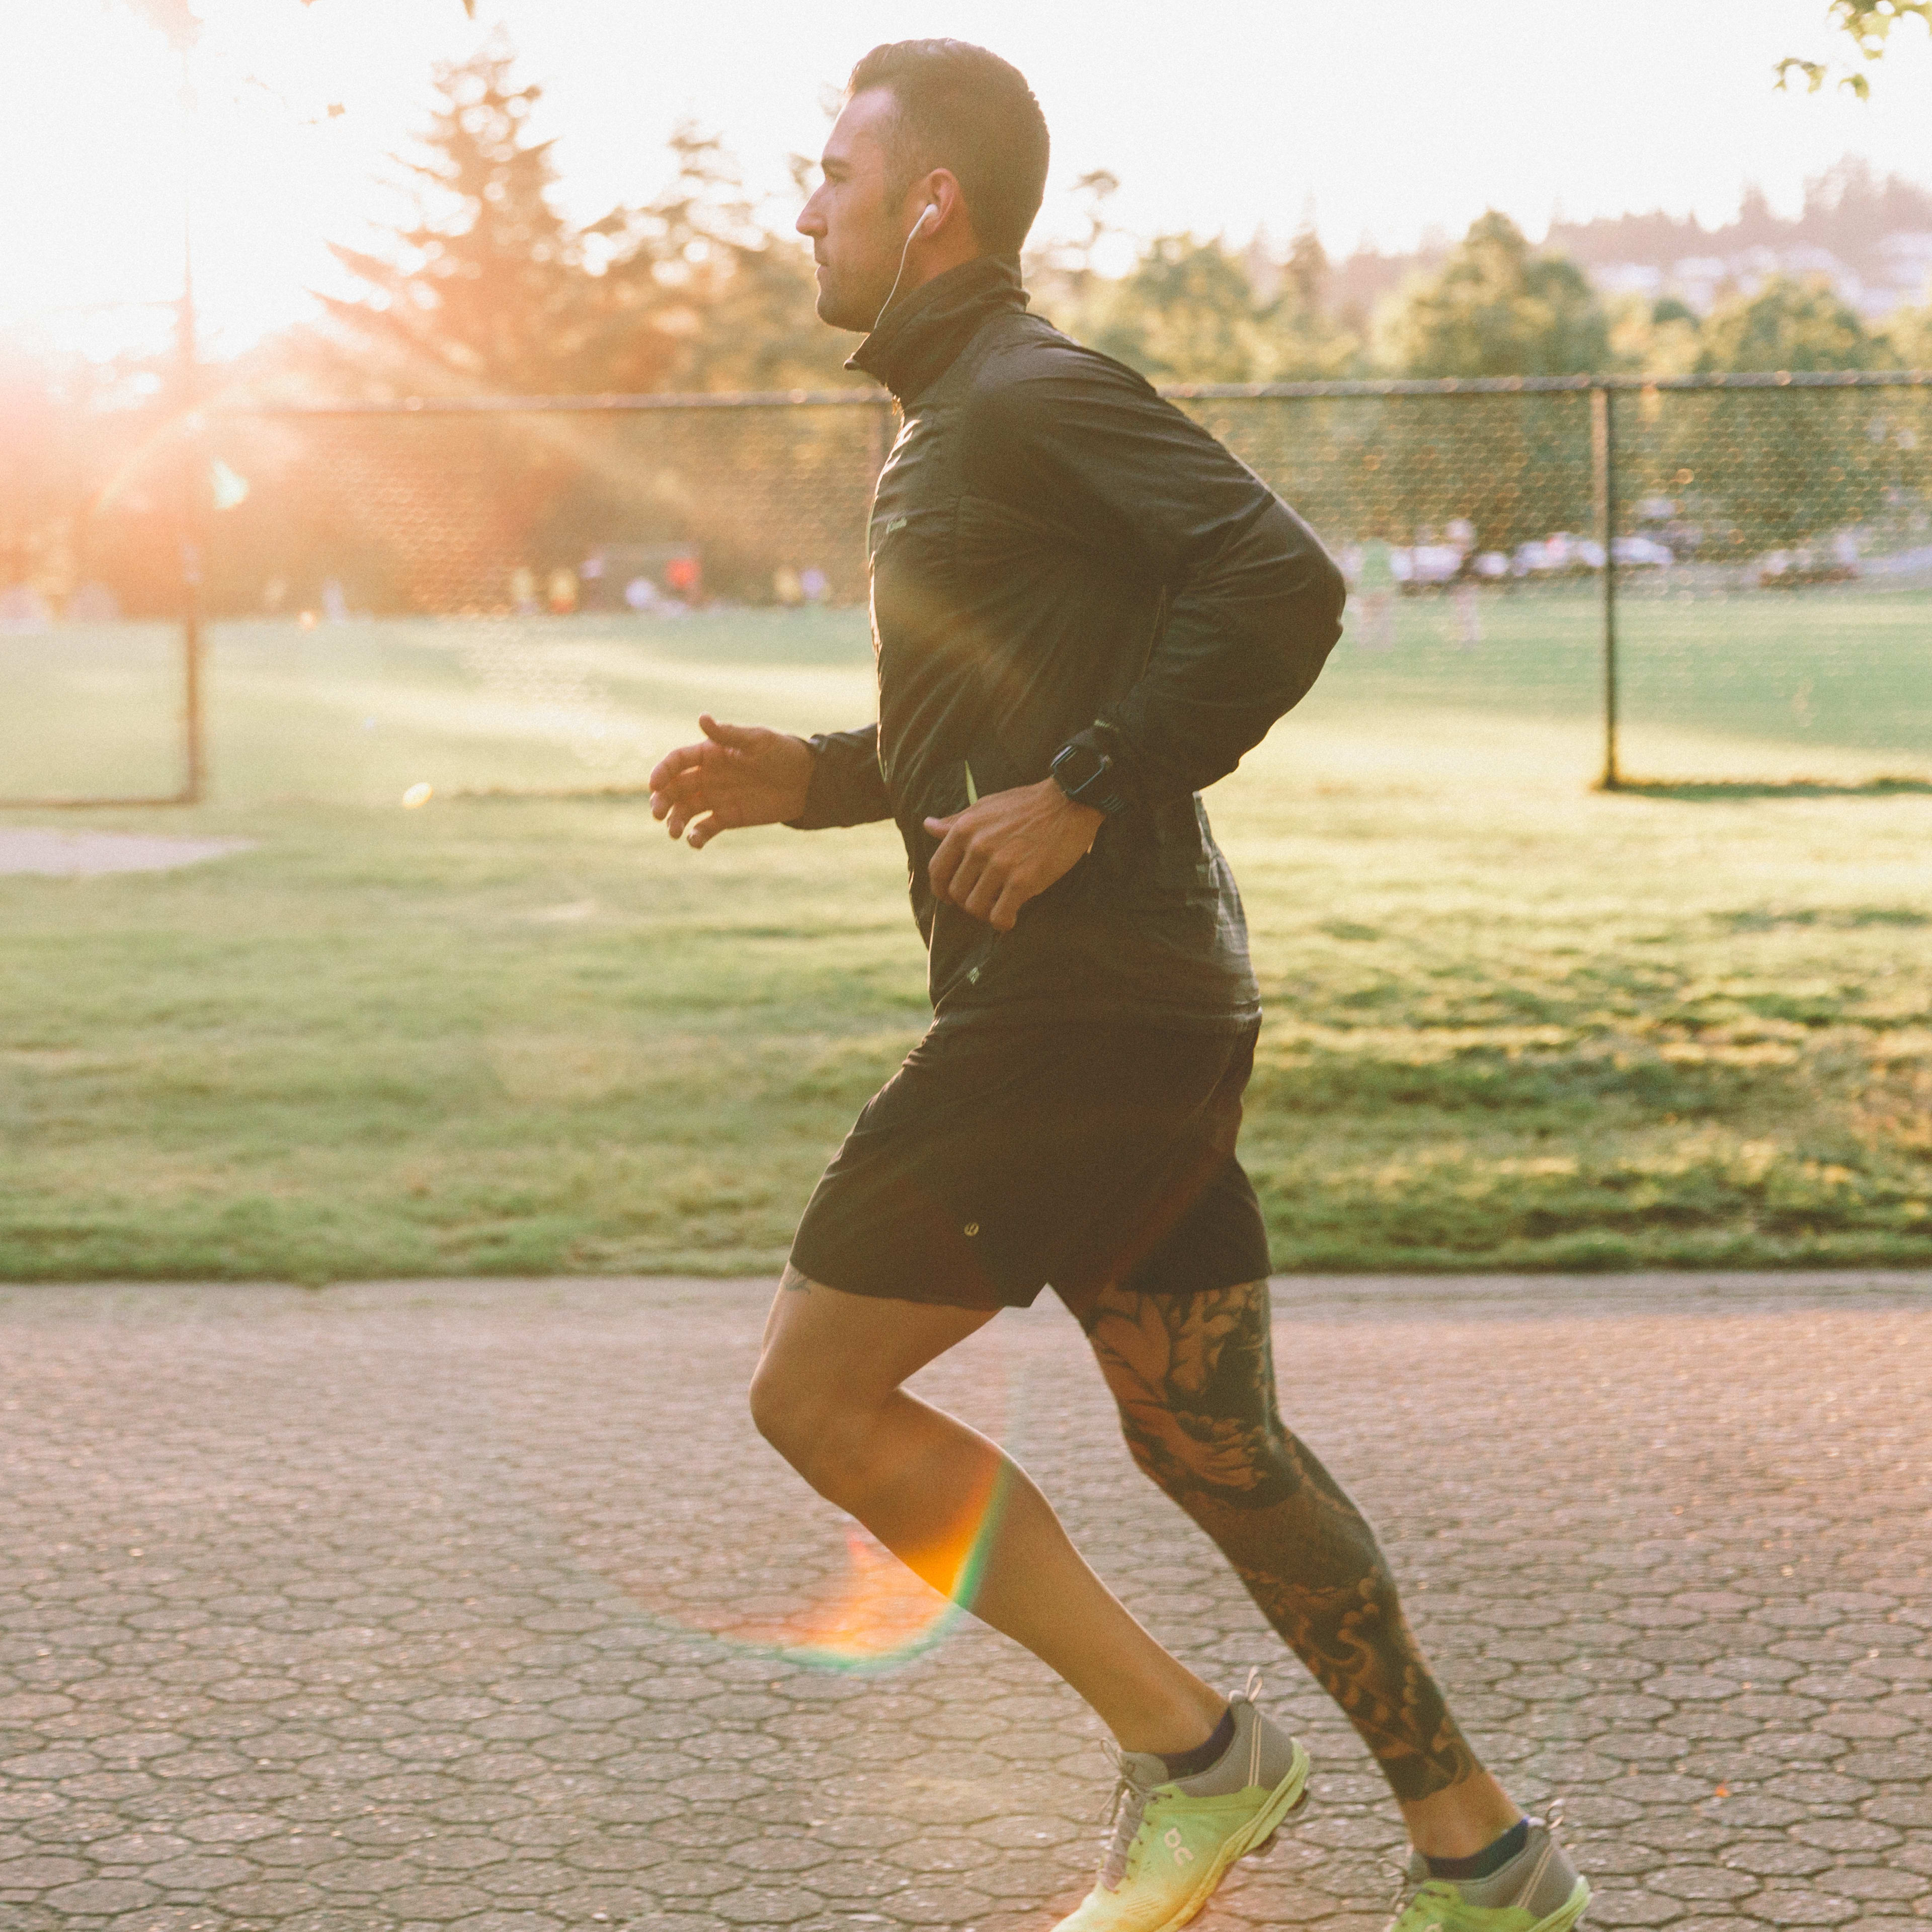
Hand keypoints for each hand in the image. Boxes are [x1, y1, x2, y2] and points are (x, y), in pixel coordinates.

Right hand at [649, 714, 814, 848]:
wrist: (807, 781)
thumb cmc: (782, 753)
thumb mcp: (757, 740)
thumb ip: (728, 734)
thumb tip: (701, 717)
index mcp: (710, 753)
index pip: (677, 761)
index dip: (662, 772)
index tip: (654, 785)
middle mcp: (708, 775)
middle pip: (675, 788)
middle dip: (662, 800)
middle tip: (658, 814)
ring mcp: (716, 797)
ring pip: (685, 809)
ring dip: (675, 820)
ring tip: (674, 833)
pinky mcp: (727, 817)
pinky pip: (705, 828)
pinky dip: (696, 836)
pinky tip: (694, 841)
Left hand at [924, 779, 1103, 932]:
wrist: (1069, 802)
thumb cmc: (1027, 804)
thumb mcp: (985, 806)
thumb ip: (955, 821)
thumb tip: (928, 825)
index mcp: (964, 829)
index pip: (937, 870)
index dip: (940, 888)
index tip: (950, 896)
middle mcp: (978, 847)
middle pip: (956, 892)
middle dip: (967, 902)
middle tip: (984, 900)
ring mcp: (1000, 865)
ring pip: (976, 907)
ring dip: (985, 913)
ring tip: (998, 907)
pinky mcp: (1024, 880)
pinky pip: (1000, 915)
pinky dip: (1003, 922)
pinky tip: (1010, 918)